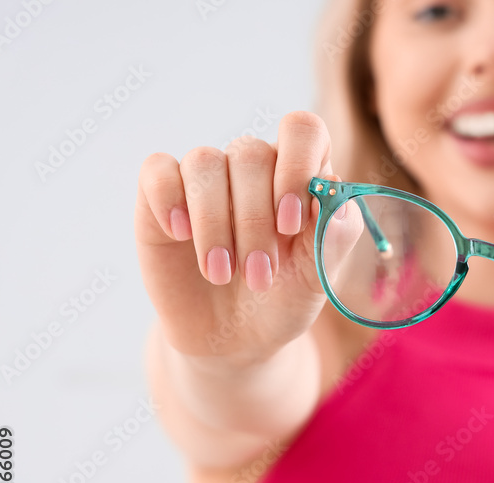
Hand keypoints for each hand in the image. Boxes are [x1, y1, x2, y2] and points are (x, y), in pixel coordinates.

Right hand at [134, 111, 361, 366]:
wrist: (235, 340)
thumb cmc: (283, 300)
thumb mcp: (318, 279)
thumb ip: (333, 235)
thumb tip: (335, 195)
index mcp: (300, 174)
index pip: (302, 131)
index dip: (296, 166)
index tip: (291, 223)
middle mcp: (255, 167)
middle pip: (251, 154)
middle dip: (255, 222)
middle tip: (260, 276)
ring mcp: (208, 178)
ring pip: (205, 162)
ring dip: (215, 224)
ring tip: (223, 274)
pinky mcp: (162, 196)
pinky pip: (158, 170)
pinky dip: (169, 200)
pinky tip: (181, 235)